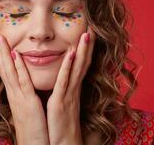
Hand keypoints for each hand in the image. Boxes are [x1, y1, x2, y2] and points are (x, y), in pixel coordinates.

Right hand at [0, 26, 48, 144]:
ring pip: (9, 70)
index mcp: (14, 91)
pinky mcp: (28, 103)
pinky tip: (17, 55)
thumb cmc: (32, 125)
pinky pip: (23, 82)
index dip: (0, 51)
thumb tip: (24, 80)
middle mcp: (13, 91)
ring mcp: (19, 96)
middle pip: (2, 65)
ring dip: (4, 52)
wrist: (33, 143)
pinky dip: (19, 68)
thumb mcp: (26, 105)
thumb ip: (24, 91)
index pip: (4, 67)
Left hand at [46, 26, 94, 144]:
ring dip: (82, 50)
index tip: (88, 33)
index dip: (85, 49)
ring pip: (77, 69)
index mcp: (72, 89)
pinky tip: (71, 53)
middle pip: (83, 62)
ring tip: (87, 33)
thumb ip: (65, 92)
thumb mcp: (64, 104)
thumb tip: (66, 83)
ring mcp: (68, 95)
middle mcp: (73, 89)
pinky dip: (68, 67)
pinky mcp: (60, 103)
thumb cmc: (61, 126)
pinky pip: (64, 82)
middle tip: (92, 26)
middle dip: (88, 44)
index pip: (81, 64)